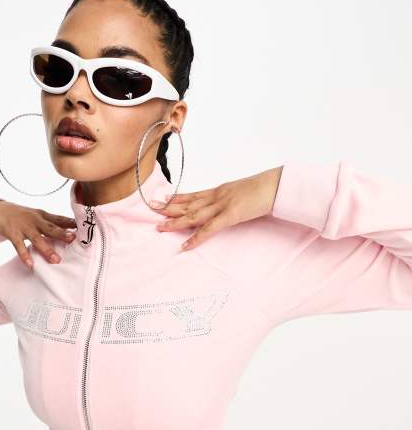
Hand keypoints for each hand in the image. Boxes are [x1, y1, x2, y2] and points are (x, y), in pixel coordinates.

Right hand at [0, 200, 76, 268]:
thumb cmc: (22, 216)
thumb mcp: (38, 216)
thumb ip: (52, 223)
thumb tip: (72, 230)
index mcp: (43, 215)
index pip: (60, 219)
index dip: (71, 223)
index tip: (84, 228)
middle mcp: (35, 220)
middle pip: (50, 227)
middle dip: (62, 234)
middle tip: (73, 240)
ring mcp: (23, 227)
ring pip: (37, 238)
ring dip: (46, 249)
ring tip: (56, 260)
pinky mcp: (12, 233)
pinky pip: (19, 246)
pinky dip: (25, 255)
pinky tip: (30, 264)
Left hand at [148, 165, 283, 250]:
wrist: (277, 184)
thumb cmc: (265, 188)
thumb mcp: (244, 192)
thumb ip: (233, 197)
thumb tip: (230, 203)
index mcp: (220, 190)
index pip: (193, 194)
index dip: (177, 197)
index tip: (162, 198)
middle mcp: (217, 196)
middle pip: (188, 203)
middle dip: (169, 208)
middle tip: (151, 210)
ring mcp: (222, 205)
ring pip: (193, 215)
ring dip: (176, 222)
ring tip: (160, 227)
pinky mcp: (230, 215)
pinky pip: (209, 229)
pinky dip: (196, 238)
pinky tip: (185, 246)